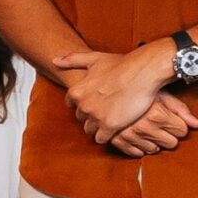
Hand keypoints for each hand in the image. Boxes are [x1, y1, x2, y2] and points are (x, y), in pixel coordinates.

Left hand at [57, 44, 180, 148]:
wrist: (143, 71)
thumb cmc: (121, 64)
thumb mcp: (93, 58)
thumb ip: (72, 60)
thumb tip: (54, 61)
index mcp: (76, 91)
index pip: (72, 105)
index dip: (84, 103)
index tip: (96, 100)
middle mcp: (83, 106)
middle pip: (81, 118)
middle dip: (91, 115)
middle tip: (107, 109)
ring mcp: (96, 117)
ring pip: (89, 130)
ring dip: (98, 127)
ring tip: (112, 119)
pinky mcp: (110, 126)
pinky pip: (101, 139)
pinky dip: (107, 135)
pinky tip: (116, 127)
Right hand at [106, 95, 197, 157]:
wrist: (112, 82)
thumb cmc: (140, 87)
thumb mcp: (162, 94)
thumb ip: (181, 110)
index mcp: (157, 115)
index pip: (182, 131)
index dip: (179, 124)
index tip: (172, 119)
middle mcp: (144, 127)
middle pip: (171, 143)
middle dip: (169, 134)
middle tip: (161, 124)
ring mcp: (130, 135)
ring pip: (154, 150)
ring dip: (154, 141)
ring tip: (149, 128)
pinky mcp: (117, 140)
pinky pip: (136, 153)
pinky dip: (139, 147)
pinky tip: (139, 136)